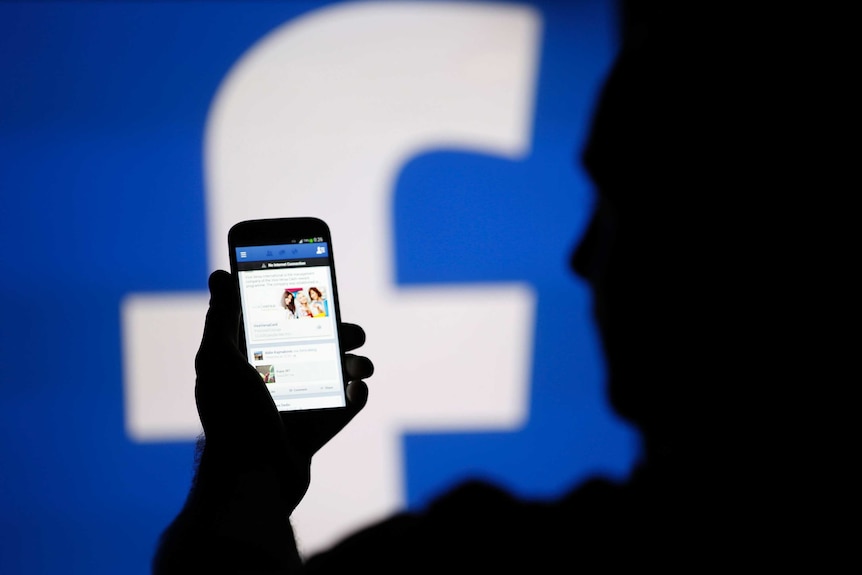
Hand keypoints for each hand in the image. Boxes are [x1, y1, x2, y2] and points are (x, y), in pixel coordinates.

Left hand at [193, 269, 372, 513]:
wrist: (252, 479)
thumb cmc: (231, 418)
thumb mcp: (219, 360)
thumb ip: (221, 318)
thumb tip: (220, 275)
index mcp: (250, 361)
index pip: (278, 322)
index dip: (300, 305)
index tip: (320, 290)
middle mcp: (273, 379)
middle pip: (314, 345)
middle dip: (339, 334)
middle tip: (353, 332)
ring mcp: (296, 405)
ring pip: (333, 375)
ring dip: (354, 364)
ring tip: (360, 366)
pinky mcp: (314, 429)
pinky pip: (343, 407)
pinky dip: (355, 396)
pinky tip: (358, 388)